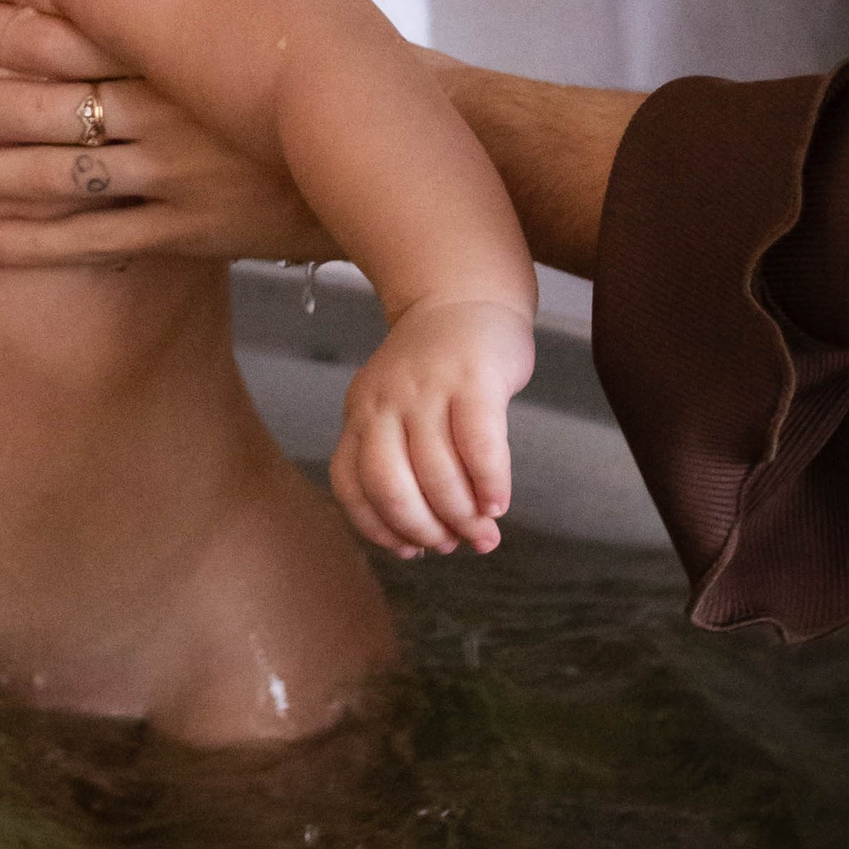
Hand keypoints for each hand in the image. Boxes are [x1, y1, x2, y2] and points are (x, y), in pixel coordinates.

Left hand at [0, 0, 332, 265]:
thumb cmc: (316, 51)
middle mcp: (163, 112)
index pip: (59, 33)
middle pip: (32, 108)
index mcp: (169, 47)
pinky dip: (26, 246)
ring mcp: (173, 177)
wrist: (396, 135)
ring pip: (47, 178)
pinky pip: (91, 243)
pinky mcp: (189, 232)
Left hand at [330, 296, 535, 559]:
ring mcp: (428, 387)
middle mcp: (386, 399)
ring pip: (437, 472)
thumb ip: (401, 460)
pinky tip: (498, 503)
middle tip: (454, 545)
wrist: (466, 297)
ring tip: (484, 533)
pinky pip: (479, 446)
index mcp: (361, 411)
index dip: (379, 528)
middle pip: (390, 485)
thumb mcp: (395, 405)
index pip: (350, 484)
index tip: (411, 551)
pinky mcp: (473, 378)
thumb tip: (431, 538)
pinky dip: (490, 485)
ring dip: (463, 517)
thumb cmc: (436, 368)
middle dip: (423, 529)